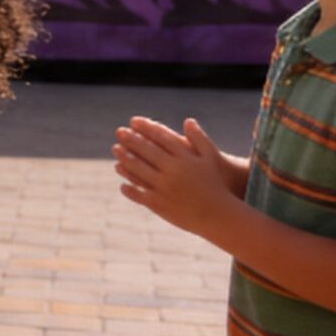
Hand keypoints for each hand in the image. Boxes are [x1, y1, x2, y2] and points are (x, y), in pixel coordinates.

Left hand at [114, 117, 237, 237]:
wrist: (219, 215)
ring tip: (116, 150)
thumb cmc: (215, 184)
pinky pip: (139, 194)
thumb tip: (188, 120)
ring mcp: (164, 188)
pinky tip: (123, 184)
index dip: (145, 128)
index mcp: (184, 158)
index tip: (133, 121)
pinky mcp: (160, 205)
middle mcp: (172, 171)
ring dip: (125, 160)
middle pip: (147, 152)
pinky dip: (130, 189)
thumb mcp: (211, 158)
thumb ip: (199, 138)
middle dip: (131, 140)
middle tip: (119, 131)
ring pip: (139, 171)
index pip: (160, 138)